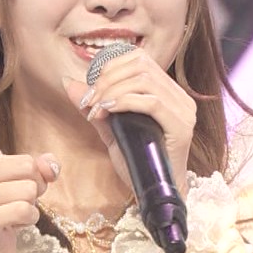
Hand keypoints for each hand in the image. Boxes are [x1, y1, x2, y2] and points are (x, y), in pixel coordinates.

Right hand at [0, 61, 58, 252]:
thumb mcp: (24, 185)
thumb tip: (49, 166)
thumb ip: (38, 168)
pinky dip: (28, 221)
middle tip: (18, 201)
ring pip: (30, 188)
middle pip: (29, 164)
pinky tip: (10, 226)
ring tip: (12, 214)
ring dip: (32, 205)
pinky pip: (24, 209)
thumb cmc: (6, 212)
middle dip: (36, 186)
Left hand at [62, 49, 196, 194]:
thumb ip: (95, 105)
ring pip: (145, 80)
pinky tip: (107, 112)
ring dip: (112, 91)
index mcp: (168, 91)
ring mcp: (184, 111)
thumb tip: (68, 82)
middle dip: (107, 79)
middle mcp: (180, 97)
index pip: (140, 59)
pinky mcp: (182, 127)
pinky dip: (124, 102)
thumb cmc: (137, 163)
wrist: (154, 193)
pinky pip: (152, 102)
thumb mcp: (111, 129)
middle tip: (88, 100)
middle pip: (141, 65)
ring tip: (95, 109)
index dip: (110, 66)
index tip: (90, 89)